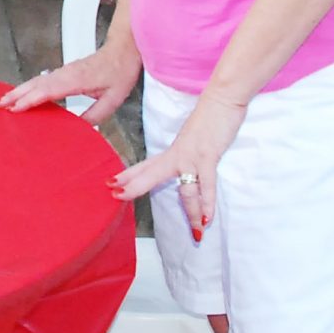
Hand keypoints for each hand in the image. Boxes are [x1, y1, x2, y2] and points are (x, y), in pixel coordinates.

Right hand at [0, 40, 141, 124]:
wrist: (123, 50)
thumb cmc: (119, 72)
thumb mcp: (114, 99)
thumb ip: (95, 115)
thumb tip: (77, 128)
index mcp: (76, 80)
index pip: (48, 91)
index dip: (31, 100)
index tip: (16, 108)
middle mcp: (66, 74)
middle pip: (35, 84)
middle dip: (15, 95)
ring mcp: (63, 72)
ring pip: (35, 81)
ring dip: (17, 91)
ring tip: (1, 101)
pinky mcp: (63, 73)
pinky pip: (41, 80)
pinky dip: (27, 87)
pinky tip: (20, 94)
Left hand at [111, 91, 247, 240]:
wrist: (222, 99)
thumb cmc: (210, 119)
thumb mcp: (192, 137)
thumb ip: (186, 152)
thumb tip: (187, 165)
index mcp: (173, 152)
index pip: (145, 166)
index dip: (128, 175)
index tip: (110, 183)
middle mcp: (177, 155)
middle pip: (150, 174)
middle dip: (134, 187)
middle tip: (117, 197)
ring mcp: (191, 157)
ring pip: (185, 189)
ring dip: (191, 212)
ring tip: (195, 232)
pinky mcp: (208, 156)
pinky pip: (206, 185)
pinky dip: (207, 203)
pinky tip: (207, 220)